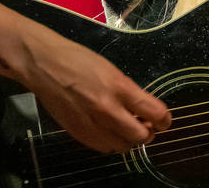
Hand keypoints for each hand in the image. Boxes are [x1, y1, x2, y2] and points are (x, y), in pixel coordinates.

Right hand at [19, 31, 170, 153]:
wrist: (44, 65)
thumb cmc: (80, 60)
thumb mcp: (112, 70)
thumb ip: (130, 92)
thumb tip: (144, 111)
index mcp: (120, 87)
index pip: (154, 113)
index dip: (165, 120)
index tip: (164, 120)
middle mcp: (107, 109)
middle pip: (141, 136)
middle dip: (148, 133)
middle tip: (145, 125)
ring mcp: (91, 124)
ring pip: (123, 147)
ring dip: (130, 140)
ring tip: (127, 128)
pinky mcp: (77, 133)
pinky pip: (103, 148)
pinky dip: (112, 143)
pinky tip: (110, 131)